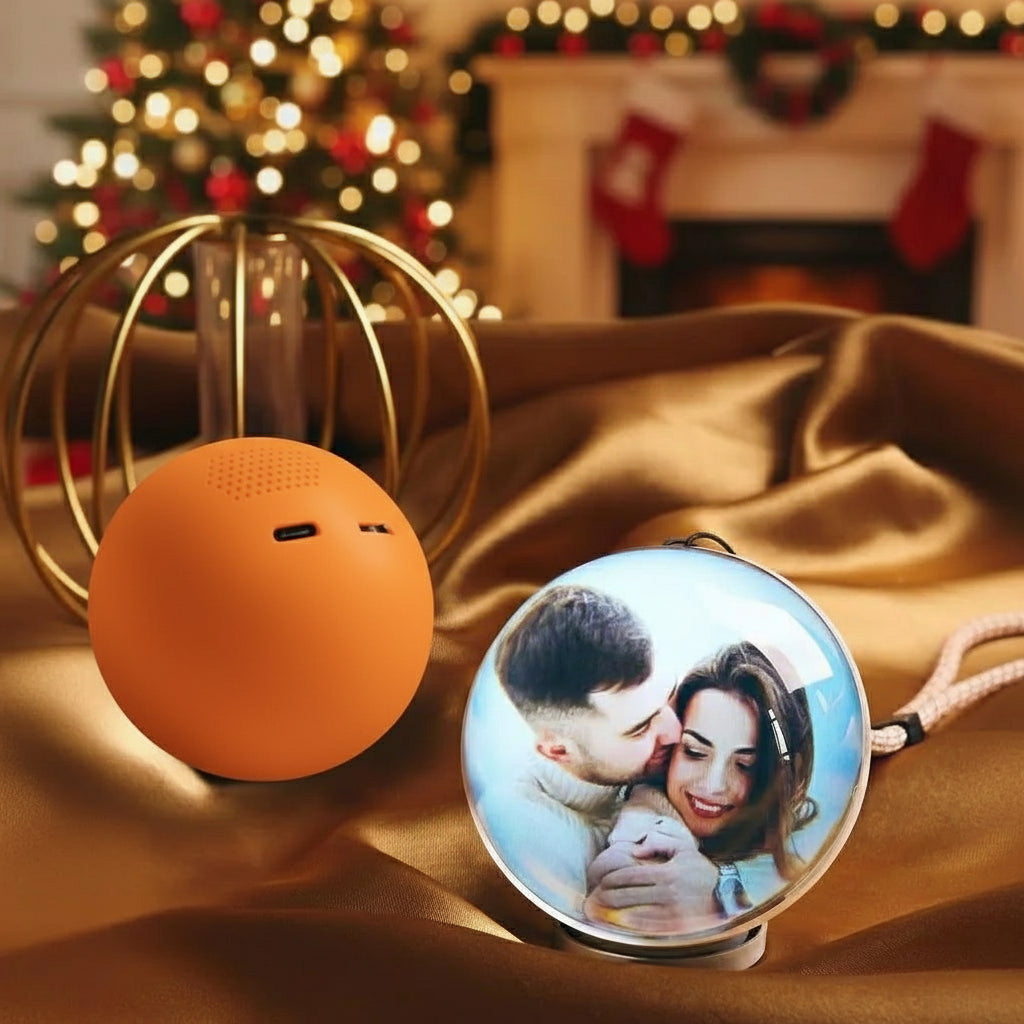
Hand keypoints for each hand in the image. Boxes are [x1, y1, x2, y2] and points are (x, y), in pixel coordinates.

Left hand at [584, 843, 718, 934]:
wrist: (726, 897)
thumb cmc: (700, 870)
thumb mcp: (683, 848)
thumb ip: (658, 841)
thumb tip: (636, 851)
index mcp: (667, 873)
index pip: (631, 876)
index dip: (612, 880)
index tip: (601, 882)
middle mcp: (669, 894)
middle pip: (629, 896)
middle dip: (608, 897)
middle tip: (595, 898)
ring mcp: (672, 913)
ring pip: (635, 914)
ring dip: (614, 914)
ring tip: (601, 912)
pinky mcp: (676, 928)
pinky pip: (649, 929)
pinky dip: (631, 927)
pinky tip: (619, 925)